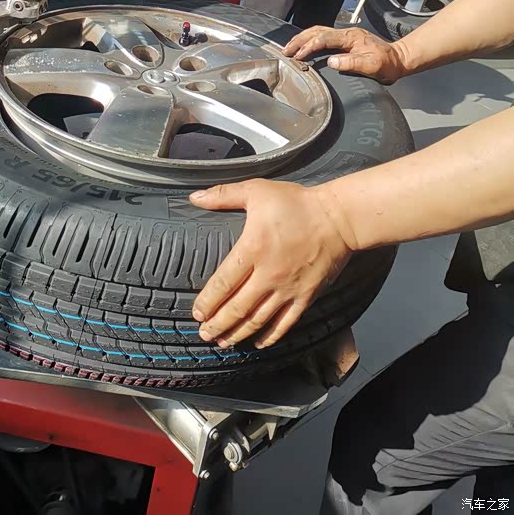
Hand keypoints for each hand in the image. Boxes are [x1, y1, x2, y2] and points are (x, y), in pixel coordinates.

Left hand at [189, 180, 354, 349]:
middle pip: (237, 307)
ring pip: (258, 320)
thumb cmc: (297, 203)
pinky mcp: (306, 296)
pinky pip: (285, 323)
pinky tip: (258, 343)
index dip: (207, 301)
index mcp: (253, 249)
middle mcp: (268, 274)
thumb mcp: (257, 190)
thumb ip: (223, 195)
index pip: (223, 283)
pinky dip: (270, 335)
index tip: (197, 312)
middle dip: (218, 324)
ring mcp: (288, 289)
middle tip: (204, 334)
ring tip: (223, 342)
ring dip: (238, 333)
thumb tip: (194, 197)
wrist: (338, 218)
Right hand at [283, 26, 410, 84]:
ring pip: (318, 31)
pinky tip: (304, 46)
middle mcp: (346, 33)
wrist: (399, 60)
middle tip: (286, 51)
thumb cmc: (387, 64)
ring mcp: (345, 36)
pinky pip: (323, 36)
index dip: (309, 47)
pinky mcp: (345, 41)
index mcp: (351, 37)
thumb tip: (331, 61)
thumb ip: (352, 63)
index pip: (323, 38)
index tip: (298, 57)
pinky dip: (310, 40)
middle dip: (299, 40)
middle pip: (316, 31)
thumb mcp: (372, 65)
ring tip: (290, 48)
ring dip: (302, 39)